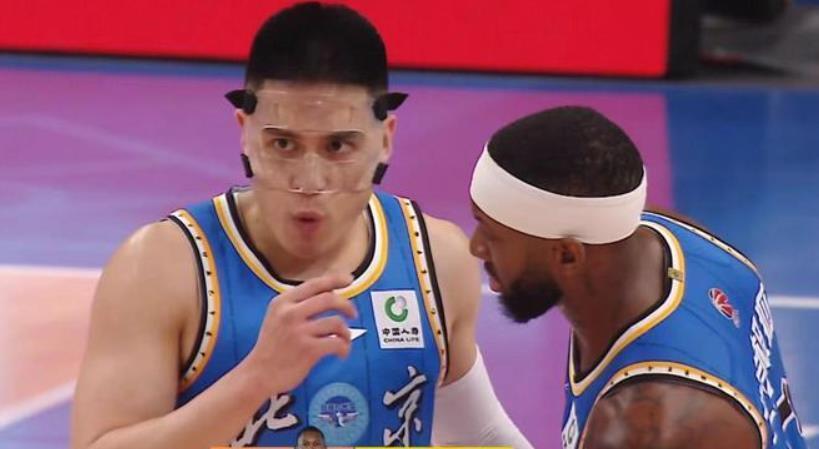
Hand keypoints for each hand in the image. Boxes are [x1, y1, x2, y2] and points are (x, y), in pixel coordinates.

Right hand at [242, 273, 356, 393]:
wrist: (258, 374)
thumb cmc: (271, 347)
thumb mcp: (276, 317)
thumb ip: (297, 305)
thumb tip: (330, 295)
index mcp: (282, 302)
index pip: (314, 284)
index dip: (335, 280)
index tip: (349, 279)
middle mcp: (290, 313)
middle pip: (329, 299)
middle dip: (346, 305)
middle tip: (353, 313)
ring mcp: (299, 331)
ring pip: (336, 322)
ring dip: (346, 332)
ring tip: (344, 340)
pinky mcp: (308, 350)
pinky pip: (336, 343)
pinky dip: (344, 347)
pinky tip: (342, 353)